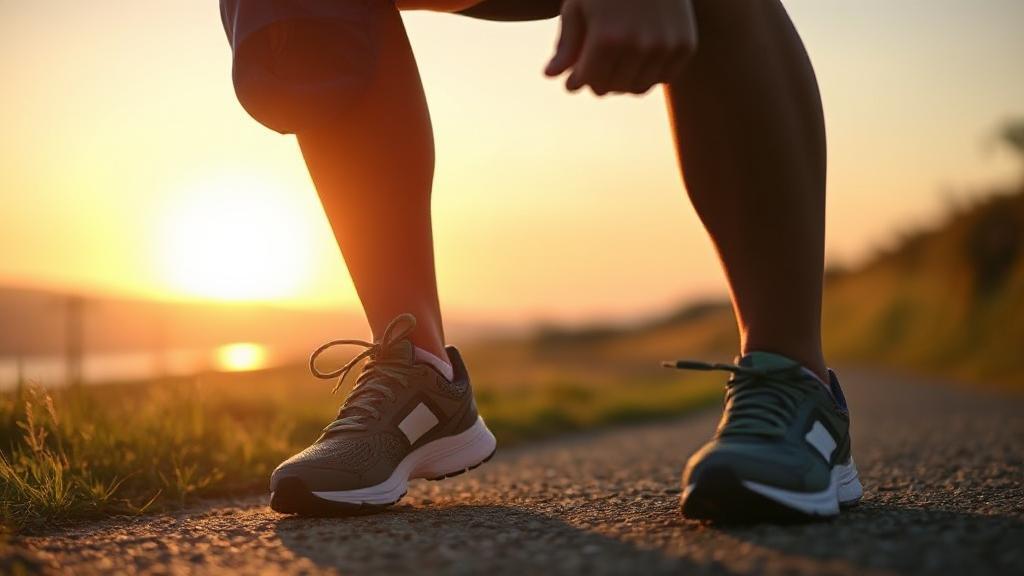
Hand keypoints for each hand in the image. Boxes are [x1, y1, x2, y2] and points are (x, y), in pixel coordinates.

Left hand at [545, 0, 697, 94]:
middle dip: (597, 81)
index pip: (588, 81)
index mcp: (607, 37)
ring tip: (613, 65)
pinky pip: (662, 78)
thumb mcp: (579, 6)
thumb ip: (566, 44)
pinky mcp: (685, 46)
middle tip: (593, 70)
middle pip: (611, 88)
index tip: (573, 78)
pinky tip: (637, 59)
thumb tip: (550, 75)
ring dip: (622, 81)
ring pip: (637, 88)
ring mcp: (665, 47)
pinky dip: (649, 74)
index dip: (577, 81)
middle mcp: (639, 45)